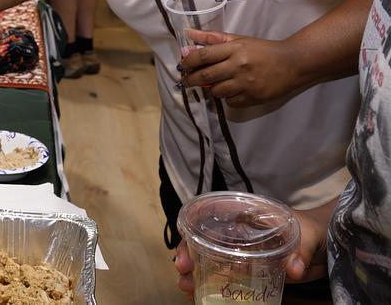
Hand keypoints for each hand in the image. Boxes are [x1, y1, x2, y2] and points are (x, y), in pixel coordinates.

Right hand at [174, 198, 333, 295]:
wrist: (328, 244)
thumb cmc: (314, 230)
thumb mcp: (309, 236)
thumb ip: (301, 251)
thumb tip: (292, 270)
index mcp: (246, 216)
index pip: (210, 219)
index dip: (193, 232)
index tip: (187, 249)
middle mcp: (238, 233)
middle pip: (204, 240)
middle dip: (188, 254)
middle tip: (182, 272)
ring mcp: (243, 254)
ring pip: (211, 260)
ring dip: (196, 273)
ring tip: (186, 287)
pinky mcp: (251, 272)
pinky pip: (228, 277)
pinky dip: (214, 286)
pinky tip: (202, 295)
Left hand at [180, 31, 305, 105]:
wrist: (293, 63)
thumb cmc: (263, 50)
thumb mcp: (239, 39)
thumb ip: (213, 38)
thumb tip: (188, 35)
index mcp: (235, 49)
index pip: (204, 56)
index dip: (188, 62)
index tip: (183, 65)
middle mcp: (239, 66)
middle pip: (206, 76)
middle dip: (191, 80)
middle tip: (186, 81)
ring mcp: (247, 83)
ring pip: (217, 91)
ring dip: (212, 89)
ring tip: (216, 83)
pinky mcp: (254, 97)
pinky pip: (231, 102)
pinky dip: (228, 98)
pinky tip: (232, 91)